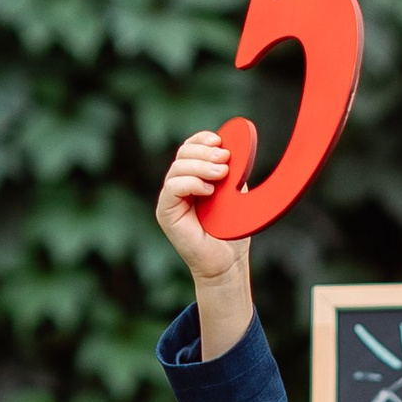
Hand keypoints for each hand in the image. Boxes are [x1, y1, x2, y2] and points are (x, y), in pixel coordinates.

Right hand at [155, 131, 254, 356]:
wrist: (227, 261)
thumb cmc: (232, 231)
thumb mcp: (235, 192)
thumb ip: (232, 170)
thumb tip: (236, 145)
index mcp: (194, 177)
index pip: (190, 148)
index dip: (202, 139)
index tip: (220, 141)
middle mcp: (179, 186)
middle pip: (182, 154)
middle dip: (204, 151)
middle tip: (225, 160)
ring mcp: (170, 199)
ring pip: (177, 168)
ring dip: (201, 166)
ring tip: (221, 175)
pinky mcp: (165, 212)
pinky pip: (172, 188)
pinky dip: (191, 183)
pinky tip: (208, 190)